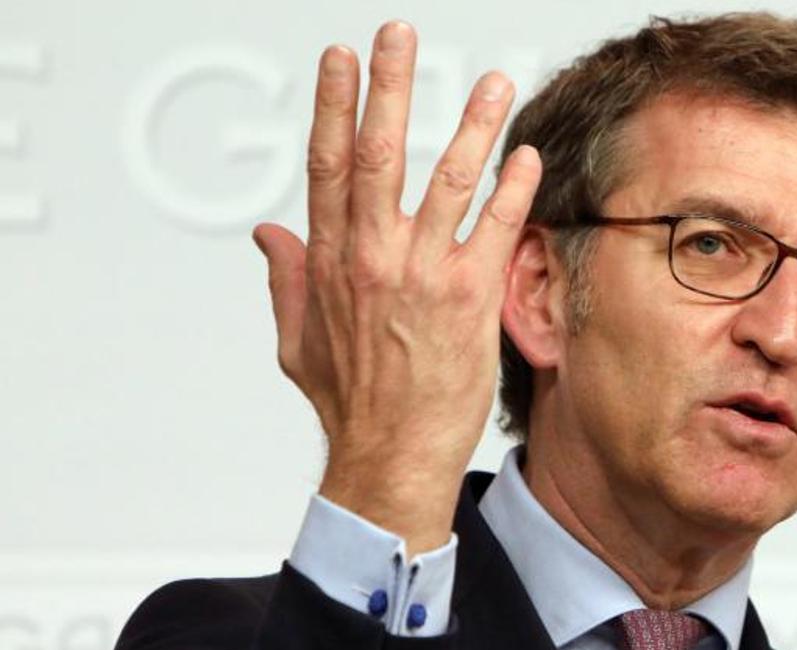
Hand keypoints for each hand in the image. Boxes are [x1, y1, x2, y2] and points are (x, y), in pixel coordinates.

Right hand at [252, 21, 540, 553]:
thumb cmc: (351, 403)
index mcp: (329, 261)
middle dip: (390, 86)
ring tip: (492, 81)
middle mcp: (371, 257)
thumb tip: (268, 232)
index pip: (327, 164)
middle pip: (379, 152)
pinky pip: (494, 229)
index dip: (334, 106)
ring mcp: (420, 275)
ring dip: (471, 124)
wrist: (390, 456)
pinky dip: (511, 189)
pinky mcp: (467, 299)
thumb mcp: (297, 340)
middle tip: (399, 34)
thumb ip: (286, 280)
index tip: (341, 59)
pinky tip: (525, 156)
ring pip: (446, 180)